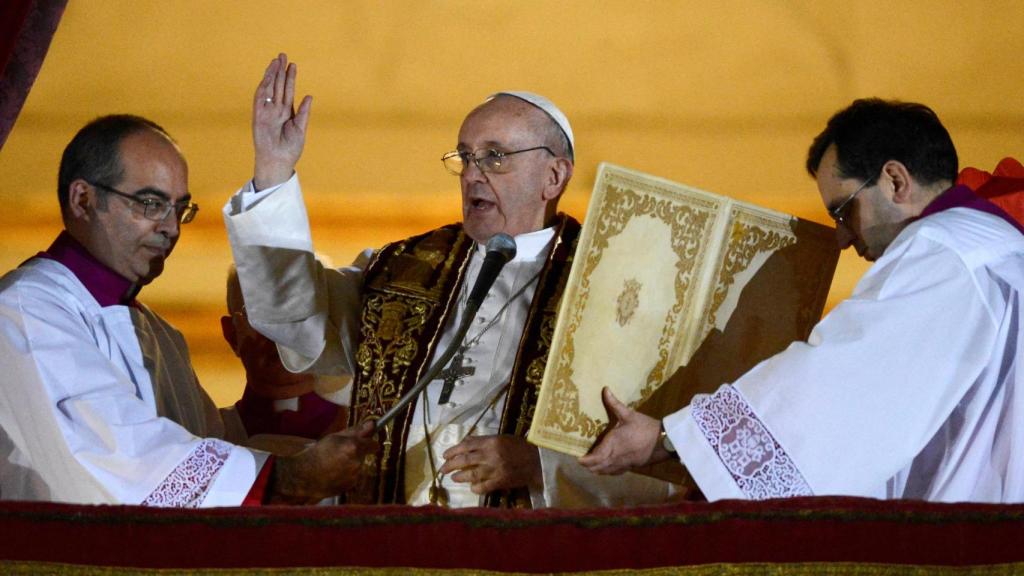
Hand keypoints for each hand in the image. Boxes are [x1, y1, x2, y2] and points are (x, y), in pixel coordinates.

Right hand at [253, 53, 312, 189]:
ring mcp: (267, 111)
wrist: (279, 160)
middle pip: (278, 86)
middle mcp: (276, 109)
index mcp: (287, 112)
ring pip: (269, 88)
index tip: (293, 64)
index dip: (290, 78)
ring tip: (276, 60)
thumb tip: (309, 96)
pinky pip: (260, 97)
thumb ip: (304, 112)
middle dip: (280, 71)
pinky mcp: (258, 114)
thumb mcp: (300, 128)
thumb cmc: (290, 149)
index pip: (288, 91)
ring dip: (272, 74)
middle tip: (283, 55)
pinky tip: (269, 74)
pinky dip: (264, 85)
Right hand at [268, 421, 376, 503]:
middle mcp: (357, 463)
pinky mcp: (349, 487)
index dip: (368, 443)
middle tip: (338, 452)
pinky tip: (332, 473)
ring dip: (349, 465)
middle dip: (355, 453)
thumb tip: (372, 424)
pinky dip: (344, 475)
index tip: (362, 442)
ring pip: (357, 467)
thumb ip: (355, 431)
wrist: (303, 476)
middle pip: (363, 456)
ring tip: (332, 464)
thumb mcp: (334, 437)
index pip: (374, 445)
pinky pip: (351, 477)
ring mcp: (354, 477)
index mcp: (354, 448)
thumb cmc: (316, 453)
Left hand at [440, 434, 540, 494]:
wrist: (537, 461)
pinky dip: (475, 488)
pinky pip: (483, 487)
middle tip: (443, 469)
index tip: (445, 455)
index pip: (466, 446)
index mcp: (491, 442)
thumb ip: (483, 441)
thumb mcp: (501, 438)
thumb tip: (464, 444)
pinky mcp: (500, 482)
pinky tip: (471, 487)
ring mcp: (495, 470)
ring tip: (454, 478)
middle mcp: (491, 455)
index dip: (453, 451)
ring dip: (459, 477)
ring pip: (471, 474)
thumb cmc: (519, 447)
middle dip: (450, 465)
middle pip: (464, 460)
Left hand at [578, 387, 667, 474]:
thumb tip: (605, 389)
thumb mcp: (629, 414)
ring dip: (596, 469)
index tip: (578, 459)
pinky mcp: (630, 467)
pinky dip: (606, 471)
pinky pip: (614, 472)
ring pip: (605, 471)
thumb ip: (615, 404)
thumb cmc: (645, 428)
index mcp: (613, 444)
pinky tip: (605, 467)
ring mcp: (623, 464)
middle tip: (582, 460)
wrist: (663, 441)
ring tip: (590, 464)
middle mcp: (615, 456)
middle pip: (597, 467)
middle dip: (588, 465)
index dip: (585, 460)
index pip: (595, 457)